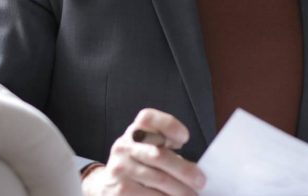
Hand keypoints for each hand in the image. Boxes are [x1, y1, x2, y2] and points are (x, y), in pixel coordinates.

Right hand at [81, 108, 205, 195]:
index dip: (167, 125)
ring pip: (158, 179)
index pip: (147, 118)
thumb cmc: (138, 164)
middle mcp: (124, 147)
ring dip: (180, 190)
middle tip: (200, 181)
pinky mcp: (120, 190)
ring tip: (192, 195)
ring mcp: (120, 168)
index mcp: (135, 132)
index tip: (184, 138)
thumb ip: (166, 149)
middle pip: (158, 155)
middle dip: (184, 170)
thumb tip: (195, 169)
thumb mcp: (148, 148)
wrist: (107, 184)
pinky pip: (150, 195)